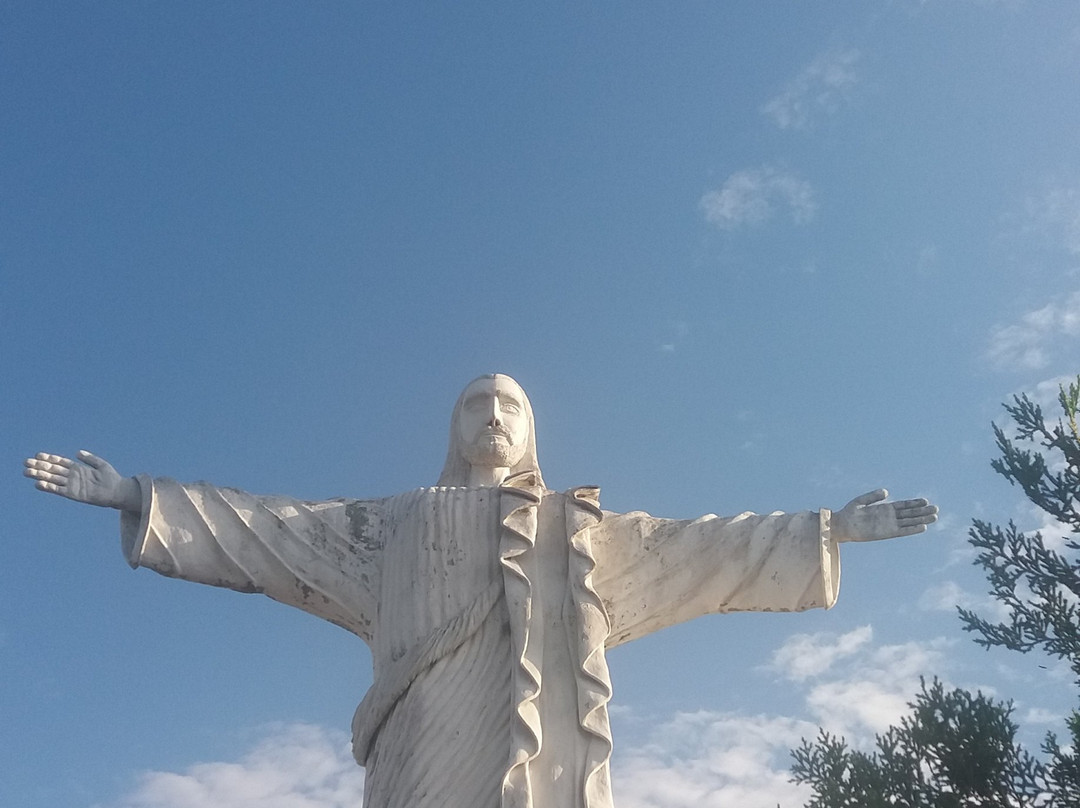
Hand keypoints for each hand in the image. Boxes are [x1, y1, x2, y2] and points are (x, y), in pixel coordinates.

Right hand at [24, 450, 140, 510]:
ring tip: (27, 472)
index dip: (50, 458)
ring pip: (52, 479)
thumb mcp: (101, 464)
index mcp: (78, 468)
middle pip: (53, 470)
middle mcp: (72, 476)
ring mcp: (72, 485)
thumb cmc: (111, 478)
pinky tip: (39, 484)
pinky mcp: (73, 494)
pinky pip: (58, 490)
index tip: (38, 454)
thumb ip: (90, 459)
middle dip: (39, 466)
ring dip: (40, 476)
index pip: (60, 462)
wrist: (117, 492)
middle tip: (26, 462)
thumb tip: (77, 452)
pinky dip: (49, 487)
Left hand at [831, 489, 936, 542]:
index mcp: (884, 508)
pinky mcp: (887, 533)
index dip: (914, 503)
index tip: (926, 501)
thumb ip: (873, 496)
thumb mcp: (861, 501)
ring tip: (935, 517)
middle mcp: (889, 517)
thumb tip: (887, 492)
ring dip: (921, 520)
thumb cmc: (849, 513)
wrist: (842, 526)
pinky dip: (912, 529)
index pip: (903, 505)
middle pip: (909, 513)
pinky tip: (923, 527)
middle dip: (922, 511)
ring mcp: (889, 525)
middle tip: (936, 509)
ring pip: (909, 522)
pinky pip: (902, 531)